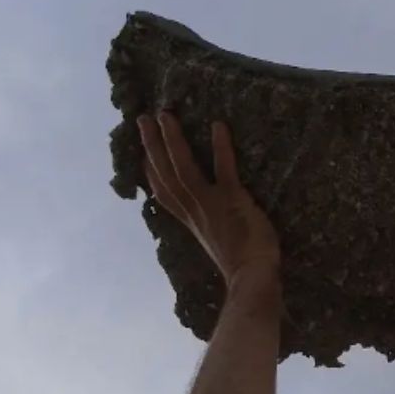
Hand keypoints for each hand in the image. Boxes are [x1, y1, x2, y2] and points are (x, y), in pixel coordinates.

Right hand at [138, 111, 281, 293]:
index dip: (150, 171)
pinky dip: (221, 147)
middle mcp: (193, 210)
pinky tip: (217, 125)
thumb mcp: (216, 241)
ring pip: (183, 168)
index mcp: (189, 220)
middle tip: (144, 119)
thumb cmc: (240, 264)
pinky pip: (224, 169)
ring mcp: (210, 204)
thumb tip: (208, 213)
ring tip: (165, 115)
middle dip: (152, 145)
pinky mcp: (232, 199)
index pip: (163, 193)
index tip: (142, 152)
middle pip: (165, 174)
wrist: (252, 278)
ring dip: (172, 140)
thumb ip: (208, 224)